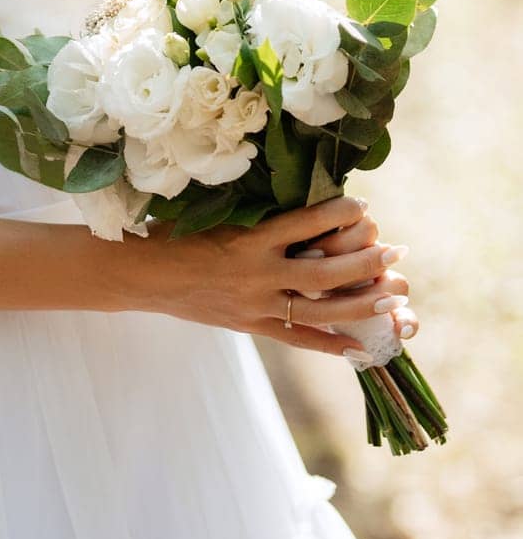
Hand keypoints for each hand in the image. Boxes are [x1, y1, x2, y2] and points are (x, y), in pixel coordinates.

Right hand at [131, 195, 395, 356]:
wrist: (141, 273)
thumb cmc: (175, 230)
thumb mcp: (214, 211)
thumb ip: (256, 210)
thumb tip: (296, 190)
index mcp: (249, 237)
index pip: (306, 223)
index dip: (339, 214)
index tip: (364, 206)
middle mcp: (257, 272)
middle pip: (325, 273)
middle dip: (366, 263)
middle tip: (396, 252)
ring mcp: (254, 304)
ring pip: (319, 309)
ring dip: (361, 303)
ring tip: (393, 297)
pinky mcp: (249, 325)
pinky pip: (298, 338)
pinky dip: (330, 344)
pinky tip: (360, 348)